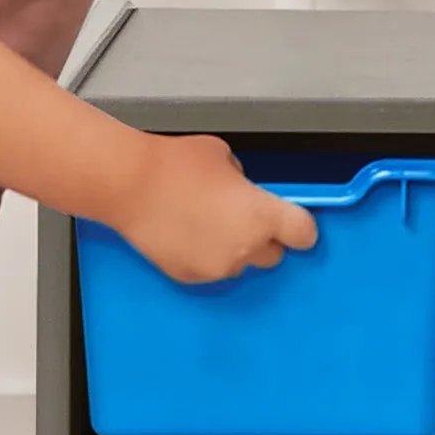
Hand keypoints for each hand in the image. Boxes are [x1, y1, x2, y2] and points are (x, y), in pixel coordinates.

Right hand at [119, 135, 319, 285]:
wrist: (130, 186)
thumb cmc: (177, 164)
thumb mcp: (225, 157)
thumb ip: (243, 181)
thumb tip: (241, 192)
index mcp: (262, 215)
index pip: (304, 235)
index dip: (300, 228)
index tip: (293, 224)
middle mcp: (245, 248)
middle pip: (273, 256)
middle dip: (262, 239)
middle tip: (239, 218)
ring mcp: (217, 267)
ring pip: (239, 265)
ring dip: (232, 249)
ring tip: (204, 223)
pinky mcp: (190, 277)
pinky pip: (210, 270)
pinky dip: (204, 256)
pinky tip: (185, 234)